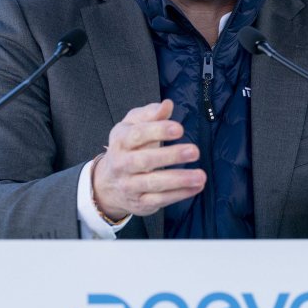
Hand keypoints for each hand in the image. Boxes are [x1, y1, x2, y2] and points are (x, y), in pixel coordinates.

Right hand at [92, 99, 205, 218]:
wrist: (107, 184)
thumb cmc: (128, 147)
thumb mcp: (133, 126)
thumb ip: (150, 114)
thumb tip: (167, 105)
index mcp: (121, 141)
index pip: (137, 135)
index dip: (158, 131)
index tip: (179, 129)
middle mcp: (122, 164)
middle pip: (145, 161)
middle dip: (171, 156)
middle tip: (195, 151)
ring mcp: (130, 185)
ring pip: (154, 183)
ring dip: (179, 180)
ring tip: (200, 176)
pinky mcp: (140, 202)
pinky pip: (160, 199)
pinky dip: (180, 194)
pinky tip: (196, 187)